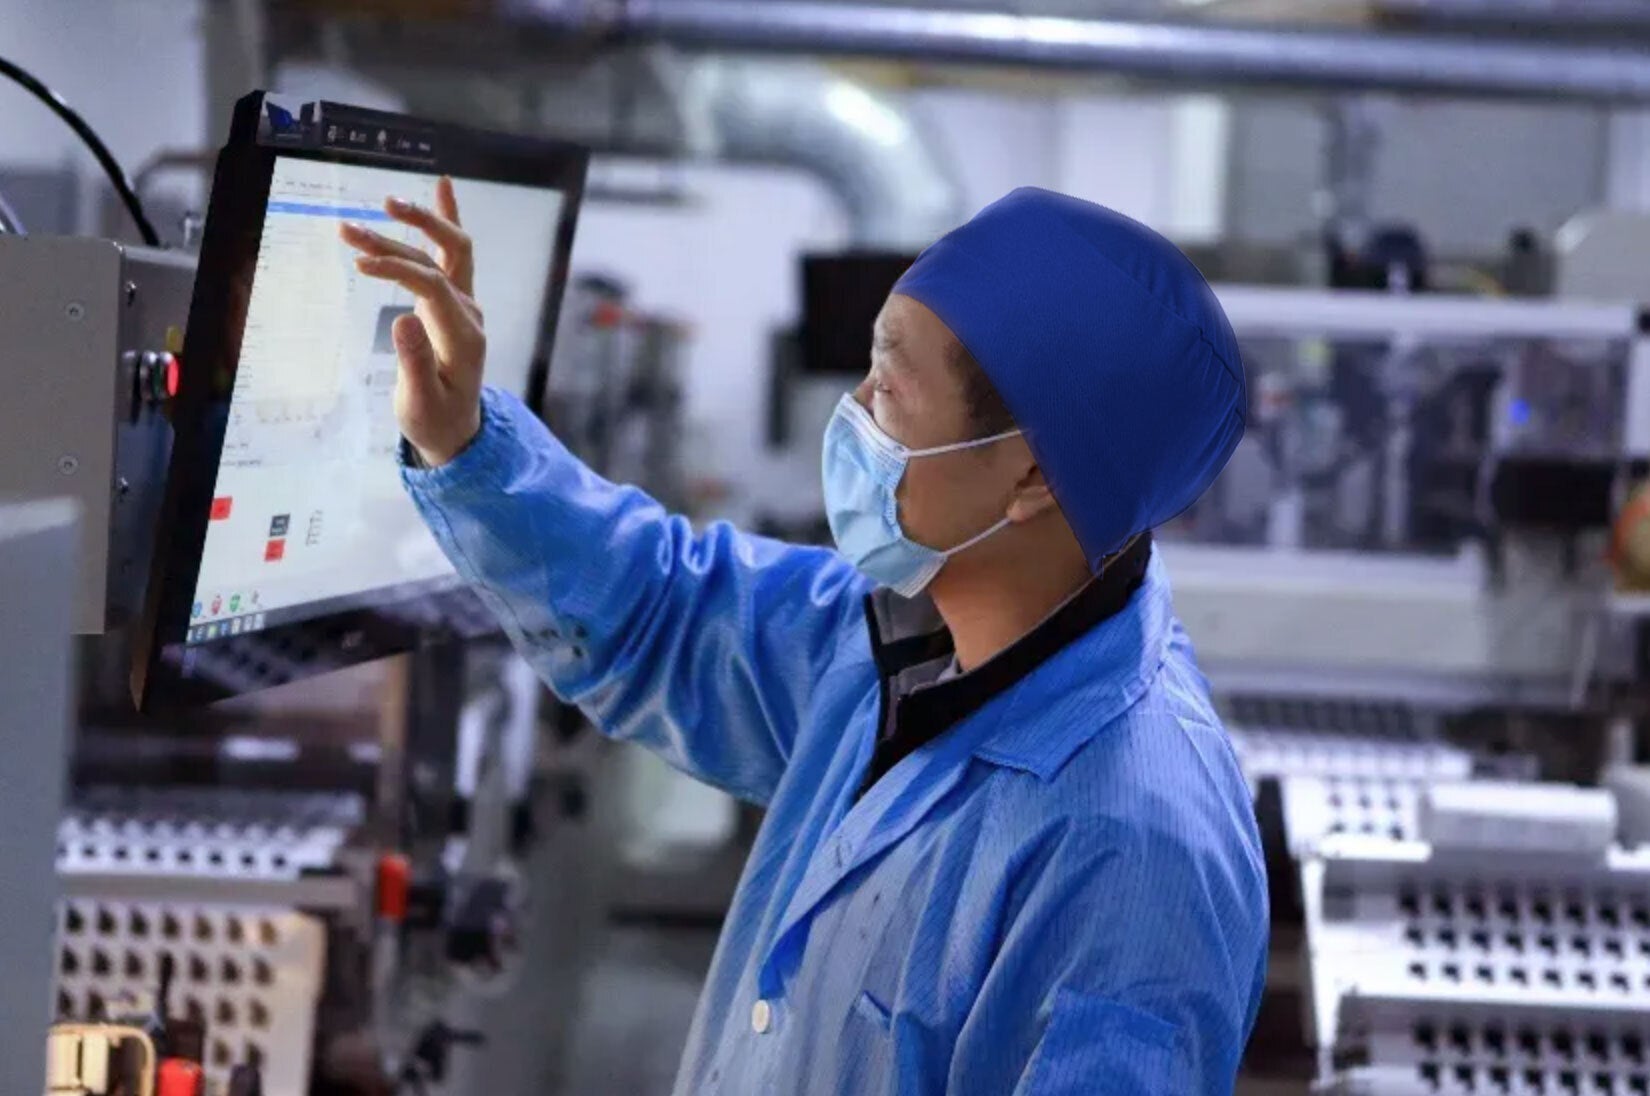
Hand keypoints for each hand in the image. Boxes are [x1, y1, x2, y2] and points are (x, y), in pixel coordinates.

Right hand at [339, 176, 484, 466]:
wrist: (457, 430)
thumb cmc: (434, 420)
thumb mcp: (419, 402)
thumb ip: (415, 363)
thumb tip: (403, 320)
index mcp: (463, 336)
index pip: (432, 287)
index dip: (397, 270)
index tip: (359, 264)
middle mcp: (469, 313)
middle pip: (447, 257)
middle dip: (411, 232)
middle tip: (370, 215)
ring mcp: (464, 304)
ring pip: (443, 253)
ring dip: (408, 228)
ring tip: (365, 212)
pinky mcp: (453, 300)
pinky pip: (453, 255)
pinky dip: (446, 221)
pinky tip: (443, 187)